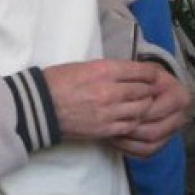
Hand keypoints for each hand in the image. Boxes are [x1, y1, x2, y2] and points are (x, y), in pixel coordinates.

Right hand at [42, 59, 190, 157]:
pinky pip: (129, 125)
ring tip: (143, 104)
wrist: (39, 106)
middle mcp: (110, 90)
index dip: (152, 74)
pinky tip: (132, 118)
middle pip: (144, 91)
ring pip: (140, 109)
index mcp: (104, 70)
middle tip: (152, 91)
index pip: (141, 71)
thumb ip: (108, 70)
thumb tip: (128, 73)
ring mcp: (108, 111)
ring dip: (144, 106)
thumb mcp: (84, 66)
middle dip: (150, 90)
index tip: (154, 76)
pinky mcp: (104, 128)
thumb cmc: (57, 82)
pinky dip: (134, 121)